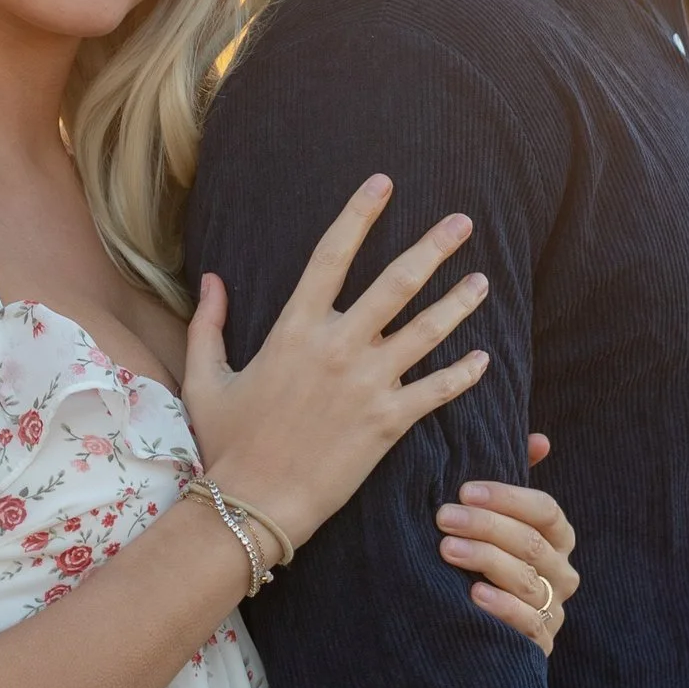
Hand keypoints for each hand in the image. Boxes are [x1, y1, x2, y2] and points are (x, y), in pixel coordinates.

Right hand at [184, 177, 490, 560]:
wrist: (253, 504)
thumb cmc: (227, 444)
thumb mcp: (206, 378)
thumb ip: (208, 324)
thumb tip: (212, 280)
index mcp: (294, 328)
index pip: (332, 254)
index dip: (360, 214)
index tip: (384, 183)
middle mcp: (337, 347)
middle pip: (396, 283)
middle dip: (433, 247)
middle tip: (462, 222)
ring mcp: (367, 383)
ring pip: (427, 331)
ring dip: (459, 302)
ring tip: (482, 281)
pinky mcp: (388, 422)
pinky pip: (436, 390)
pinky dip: (463, 372)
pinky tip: (482, 358)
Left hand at [436, 436, 576, 647]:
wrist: (475, 627)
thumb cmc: (486, 560)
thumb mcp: (496, 522)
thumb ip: (512, 486)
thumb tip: (541, 440)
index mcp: (558, 538)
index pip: (545, 511)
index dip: (507, 498)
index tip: (465, 489)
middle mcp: (561, 572)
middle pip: (531, 543)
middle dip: (486, 526)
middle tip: (445, 517)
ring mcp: (553, 609)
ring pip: (527, 580)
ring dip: (486, 561)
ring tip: (447, 549)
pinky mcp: (539, 643)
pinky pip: (528, 624)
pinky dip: (503, 608)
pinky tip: (474, 594)